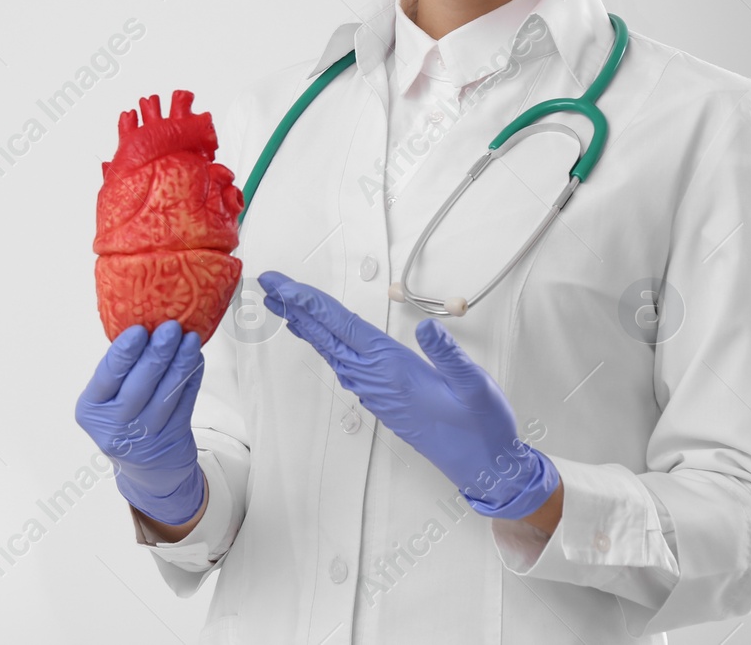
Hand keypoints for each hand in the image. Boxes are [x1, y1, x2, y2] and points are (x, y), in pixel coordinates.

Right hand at [74, 320, 205, 525]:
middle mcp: (113, 426)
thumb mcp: (108, 400)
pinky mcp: (171, 441)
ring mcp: (143, 437)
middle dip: (157, 353)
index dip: (124, 352)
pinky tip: (195, 360)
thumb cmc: (124, 420)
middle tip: (171, 327)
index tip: (139, 329)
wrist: (147, 471)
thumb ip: (120, 371)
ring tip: (190, 339)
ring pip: (166, 394)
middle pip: (139, 384)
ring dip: (180, 363)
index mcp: (91, 409)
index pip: (107, 376)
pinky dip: (192, 379)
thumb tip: (145, 323)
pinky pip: (185, 404)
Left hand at [259, 270, 558, 518]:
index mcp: (392, 367)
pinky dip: (326, 345)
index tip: (282, 285)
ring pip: (331, 350)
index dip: (309, 302)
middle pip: (326, 334)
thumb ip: (448, 355)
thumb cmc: (480, 426)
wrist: (481, 467)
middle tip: (269, 284)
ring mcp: (375, 389)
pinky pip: (343, 365)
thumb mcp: (473, 386)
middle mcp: (376, 377)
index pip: (341, 325)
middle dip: (296, 306)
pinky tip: (321, 339)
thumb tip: (425, 327)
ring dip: (307, 325)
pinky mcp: (382, 399)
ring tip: (285, 305)